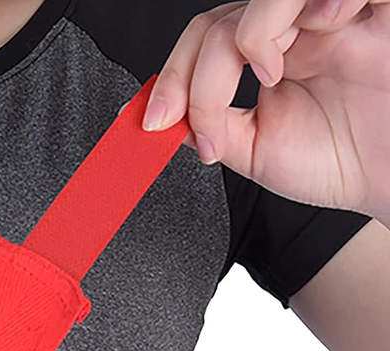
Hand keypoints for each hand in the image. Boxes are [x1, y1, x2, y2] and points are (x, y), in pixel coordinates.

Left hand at [143, 0, 389, 222]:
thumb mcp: (258, 152)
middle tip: (204, 122)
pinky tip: (321, 28)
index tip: (156, 122)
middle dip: (196, 74)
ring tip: (269, 76)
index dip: (173, 77)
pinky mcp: (380, 11)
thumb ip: (213, 129)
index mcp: (272, 58)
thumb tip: (166, 120)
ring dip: (251, 34)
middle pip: (225, 19)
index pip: (207, 40)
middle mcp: (300, 31)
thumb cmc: (344, 163)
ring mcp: (338, 15)